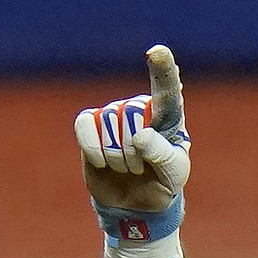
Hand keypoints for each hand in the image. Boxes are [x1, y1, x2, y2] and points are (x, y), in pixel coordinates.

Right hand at [74, 45, 189, 212]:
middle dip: (134, 151)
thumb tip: (140, 136)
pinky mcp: (90, 124)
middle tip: (140, 169)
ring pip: (109, 122)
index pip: (167, 90)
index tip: (157, 53)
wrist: (134, 204)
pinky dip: (93, 148)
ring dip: (117, 156)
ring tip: (126, 168)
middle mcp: (140, 107)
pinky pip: (85, 126)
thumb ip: (163, 155)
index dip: (162, 71)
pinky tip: (102, 162)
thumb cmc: (161, 184)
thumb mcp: (172, 175)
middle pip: (130, 114)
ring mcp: (114, 113)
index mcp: (168, 116)